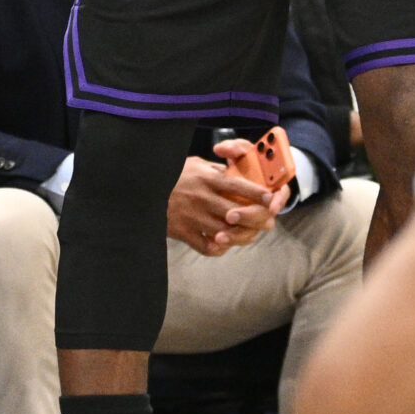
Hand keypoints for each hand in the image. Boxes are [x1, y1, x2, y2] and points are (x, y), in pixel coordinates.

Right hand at [164, 146, 281, 255]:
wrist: (144, 190)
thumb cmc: (173, 176)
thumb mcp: (196, 165)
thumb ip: (217, 171)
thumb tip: (240, 174)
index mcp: (206, 179)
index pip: (237, 186)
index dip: (256, 193)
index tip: (271, 198)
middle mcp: (201, 198)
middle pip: (236, 213)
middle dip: (256, 220)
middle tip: (267, 222)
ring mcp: (192, 217)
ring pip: (225, 233)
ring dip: (240, 236)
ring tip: (248, 234)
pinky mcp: (183, 232)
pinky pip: (207, 247)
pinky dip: (219, 248)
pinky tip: (224, 243)